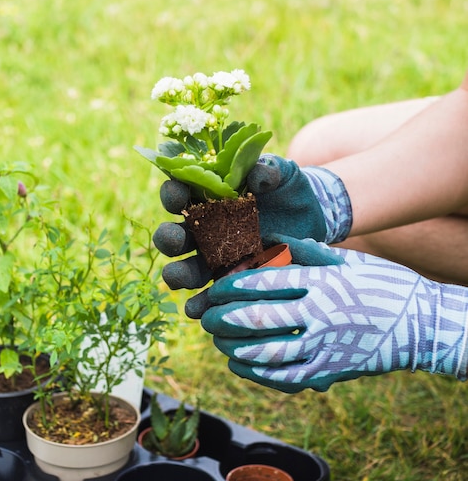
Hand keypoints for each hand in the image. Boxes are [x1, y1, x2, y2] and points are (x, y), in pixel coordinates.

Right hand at [153, 155, 351, 315]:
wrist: (311, 218)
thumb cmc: (288, 188)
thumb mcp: (282, 172)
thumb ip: (268, 169)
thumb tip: (258, 176)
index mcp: (208, 196)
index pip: (181, 192)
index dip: (174, 194)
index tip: (179, 196)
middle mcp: (203, 227)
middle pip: (174, 234)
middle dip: (169, 237)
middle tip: (175, 240)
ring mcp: (214, 257)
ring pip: (185, 268)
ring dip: (177, 274)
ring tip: (176, 279)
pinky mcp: (230, 280)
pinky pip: (210, 296)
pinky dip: (201, 304)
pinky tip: (197, 311)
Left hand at [201, 245, 467, 391]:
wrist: (420, 325)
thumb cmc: (382, 284)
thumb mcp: (348, 260)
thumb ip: (306, 251)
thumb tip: (269, 239)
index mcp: (322, 283)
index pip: (266, 283)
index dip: (233, 286)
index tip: (213, 287)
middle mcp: (321, 316)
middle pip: (259, 319)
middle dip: (224, 318)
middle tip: (205, 317)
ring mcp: (326, 348)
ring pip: (268, 353)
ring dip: (235, 348)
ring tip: (217, 341)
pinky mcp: (331, 373)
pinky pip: (287, 378)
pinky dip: (257, 373)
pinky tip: (239, 364)